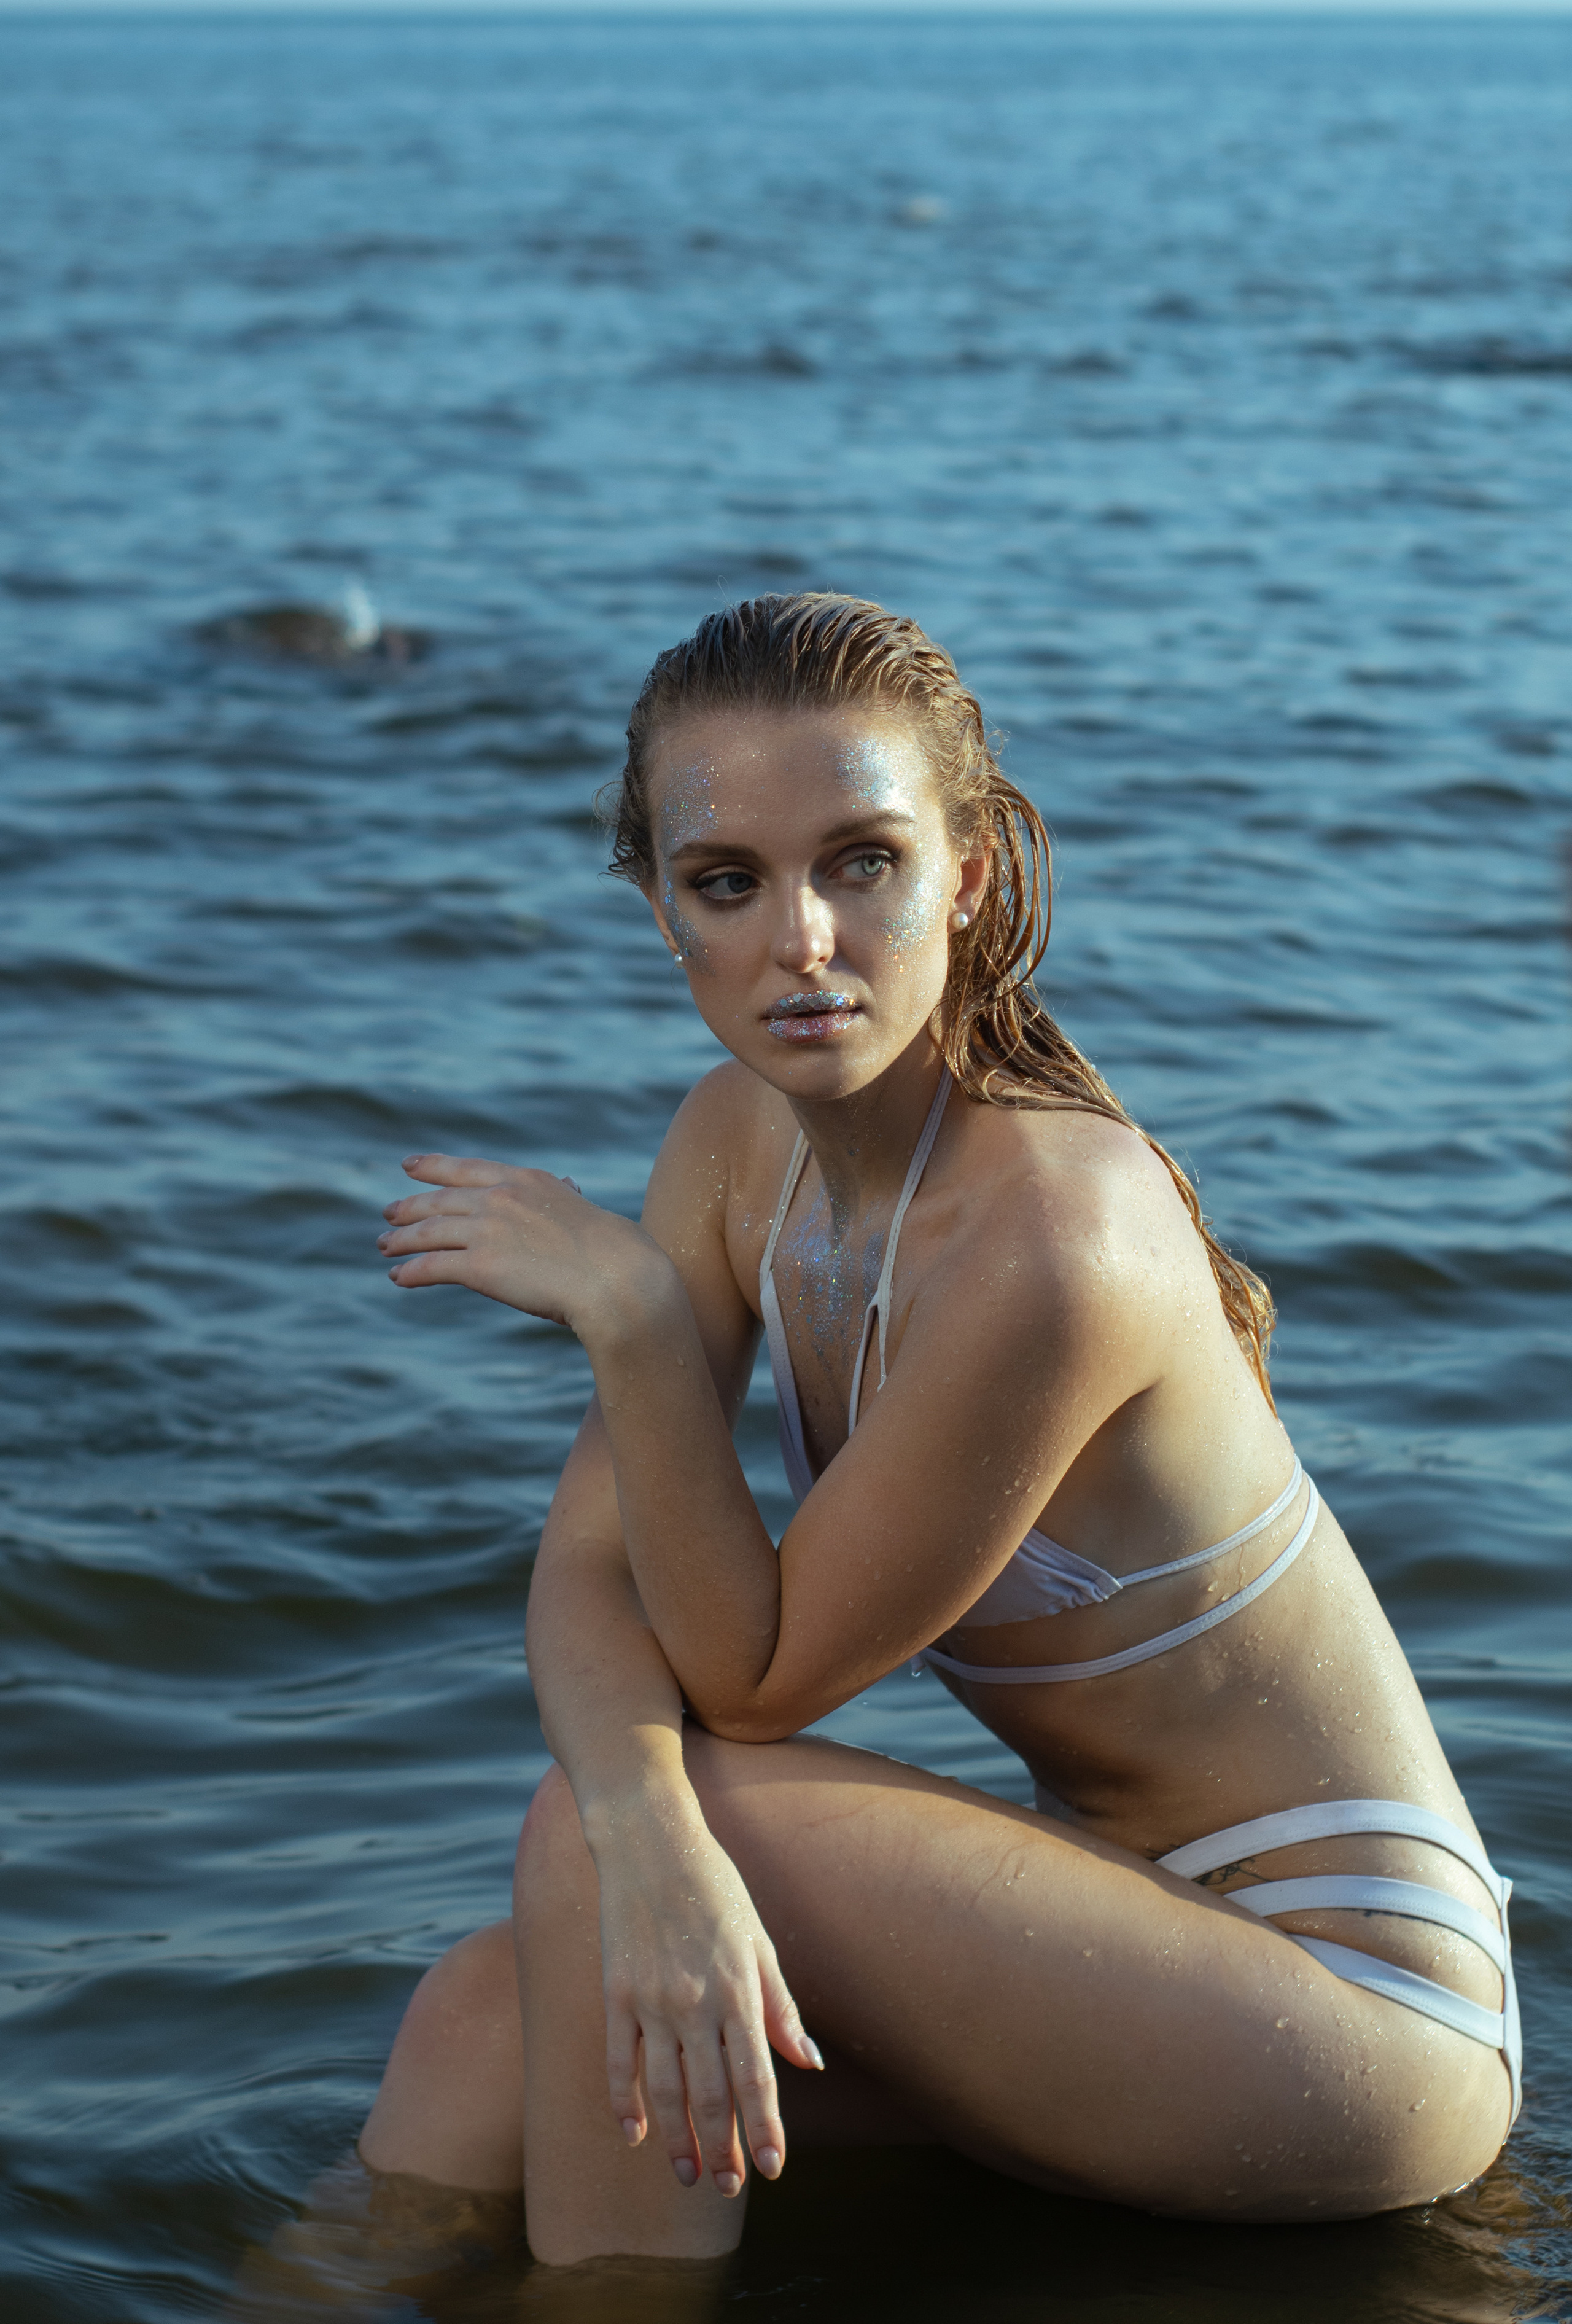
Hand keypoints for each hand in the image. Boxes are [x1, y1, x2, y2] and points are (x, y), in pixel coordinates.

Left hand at [378, 1154, 658, 1332]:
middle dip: (410, 1207)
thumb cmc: (615, 1250)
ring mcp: (487, 1230)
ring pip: (428, 1232)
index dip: (433, 1167)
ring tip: (385, 1246)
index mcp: (525, 1180)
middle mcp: (500, 1198)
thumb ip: (565, 1198)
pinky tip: (399, 1277)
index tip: (409, 1165)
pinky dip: (411, 1272)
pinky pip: (432, 1266)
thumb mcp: (585, 1209)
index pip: (467, 1168)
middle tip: (388, 1212)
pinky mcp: (480, 1267)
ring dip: (401, 1240)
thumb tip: (569, 1187)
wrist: (616, 1277)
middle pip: (439, 1201)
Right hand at [594, 1818, 822, 2197]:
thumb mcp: (759, 1941)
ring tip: (688, 2175)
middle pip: (710, 2093)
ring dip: (676, 2139)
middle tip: (727, 2189)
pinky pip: (618, 2060)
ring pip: (665, 2088)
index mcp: (739, 1989)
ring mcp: (651, 1999)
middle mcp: (695, 2001)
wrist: (651, 1841)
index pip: (756, 2075)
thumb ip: (780, 2006)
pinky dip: (624, 2101)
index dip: (765, 2126)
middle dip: (722, 2147)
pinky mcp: (615, 1992)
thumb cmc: (716, 1887)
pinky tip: (632, 2134)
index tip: (772, 2169)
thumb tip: (809, 2063)